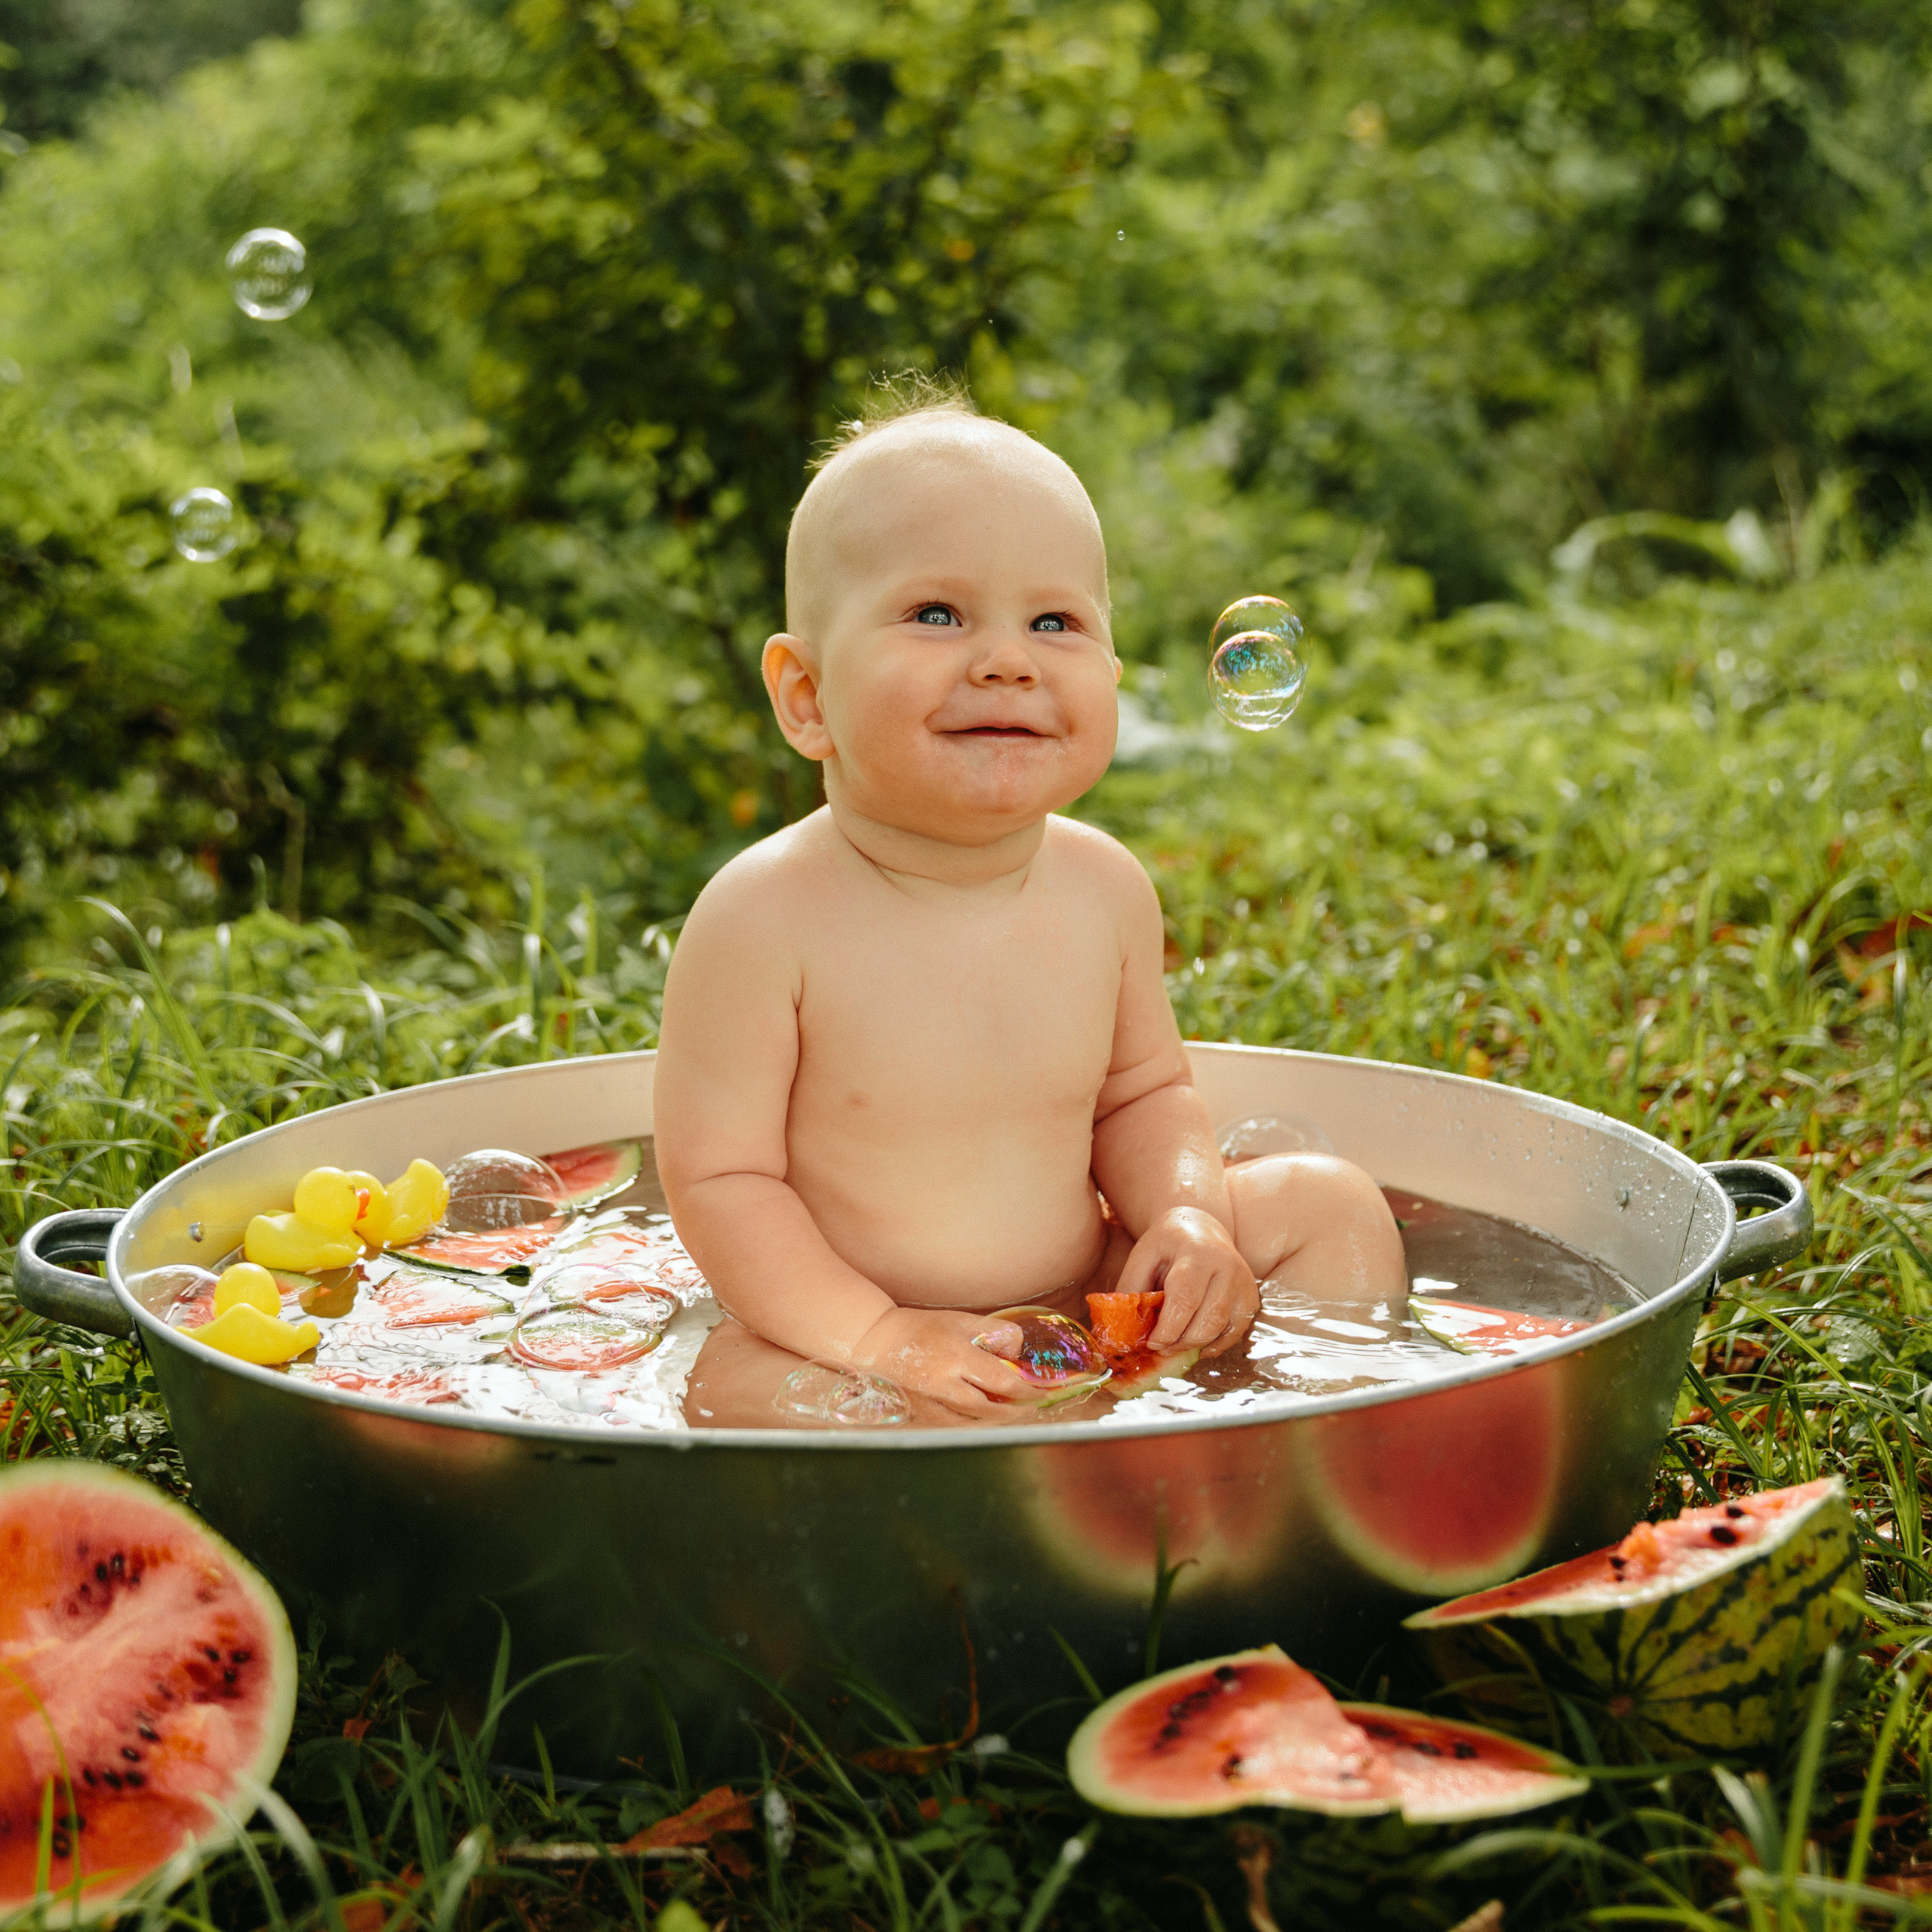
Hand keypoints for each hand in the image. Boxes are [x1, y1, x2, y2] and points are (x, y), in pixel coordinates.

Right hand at [849, 1306, 1030, 1415]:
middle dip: (1016, 1412)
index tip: (1040, 1392)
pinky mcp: (920, 1413)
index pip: (1001, 1381)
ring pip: (973, 1422)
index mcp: (956, 1355)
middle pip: (990, 1409)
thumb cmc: (922, 1328)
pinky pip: (954, 1426)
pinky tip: (986, 1419)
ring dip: (998, 1421)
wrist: (877, 1343)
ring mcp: (930, 1402)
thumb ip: (993, 1334)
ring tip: (1014, 1414)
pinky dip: (973, 1425)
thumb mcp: (961, 1320)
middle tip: (1032, 1409)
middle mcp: (943, 1382)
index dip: (1026, 1390)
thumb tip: (1016, 1356)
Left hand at [1119, 1208, 1257, 1357]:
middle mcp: (1226, 1266)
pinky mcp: (1250, 1297)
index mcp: (1196, 1252)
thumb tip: (1127, 1332)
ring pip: (1225, 1328)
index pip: (1185, 1298)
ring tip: (1176, 1345)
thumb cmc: (1166, 1246)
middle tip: (1162, 1348)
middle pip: (1209, 1318)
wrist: (1200, 1228)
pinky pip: (1236, 1331)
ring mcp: (1243, 1282)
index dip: (1168, 1328)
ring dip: (1198, 1345)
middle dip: (1182, 1342)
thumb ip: (1133, 1291)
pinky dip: (1216, 1344)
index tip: (1152, 1343)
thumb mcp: (1142, 1258)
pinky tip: (1197, 1342)